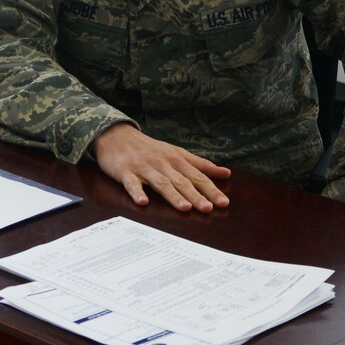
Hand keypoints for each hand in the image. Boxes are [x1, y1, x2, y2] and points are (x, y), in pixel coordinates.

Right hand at [91, 124, 231, 212]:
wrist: (118, 136)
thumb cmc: (150, 148)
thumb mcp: (177, 153)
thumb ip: (200, 165)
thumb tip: (226, 173)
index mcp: (176, 159)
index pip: (197, 176)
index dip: (211, 189)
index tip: (224, 202)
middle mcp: (163, 163)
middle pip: (181, 181)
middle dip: (195, 195)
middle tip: (208, 208)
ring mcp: (144, 168)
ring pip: (161, 183)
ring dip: (173, 195)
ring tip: (184, 208)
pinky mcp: (126, 172)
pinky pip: (132, 184)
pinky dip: (137, 193)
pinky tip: (143, 202)